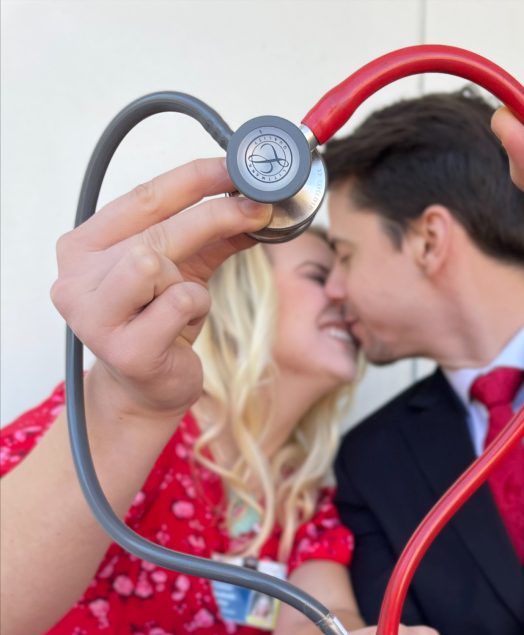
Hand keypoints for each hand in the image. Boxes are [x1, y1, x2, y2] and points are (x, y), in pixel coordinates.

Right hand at [50, 158, 271, 417]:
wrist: (148, 388)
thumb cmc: (160, 324)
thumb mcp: (183, 270)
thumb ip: (210, 237)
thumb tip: (254, 201)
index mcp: (82, 248)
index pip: (141, 198)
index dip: (192, 179)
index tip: (234, 167)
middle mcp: (76, 278)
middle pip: (155, 229)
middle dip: (214, 215)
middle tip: (257, 207)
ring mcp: (96, 316)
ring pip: (155, 262)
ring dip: (188, 278)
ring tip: (186, 300)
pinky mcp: (126, 349)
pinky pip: (179, 302)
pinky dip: (194, 307)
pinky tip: (183, 327)